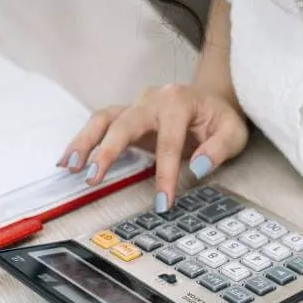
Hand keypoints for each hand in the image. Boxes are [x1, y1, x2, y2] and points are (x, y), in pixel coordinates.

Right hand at [56, 84, 248, 210]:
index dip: (165, 175)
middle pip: (124, 124)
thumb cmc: (220, 118)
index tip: (162, 203)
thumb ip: (218, 149)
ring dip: (85, 143)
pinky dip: (83, 141)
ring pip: (103, 120)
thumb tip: (196, 166)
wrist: (211, 100)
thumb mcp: (233, 133)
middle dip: (108, 152)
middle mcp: (152, 99)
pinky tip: (69, 160)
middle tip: (94, 178)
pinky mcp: (126, 115)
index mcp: (178, 102)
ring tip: (70, 167)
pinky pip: (100, 124)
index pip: (168, 142)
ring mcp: (136, 105)